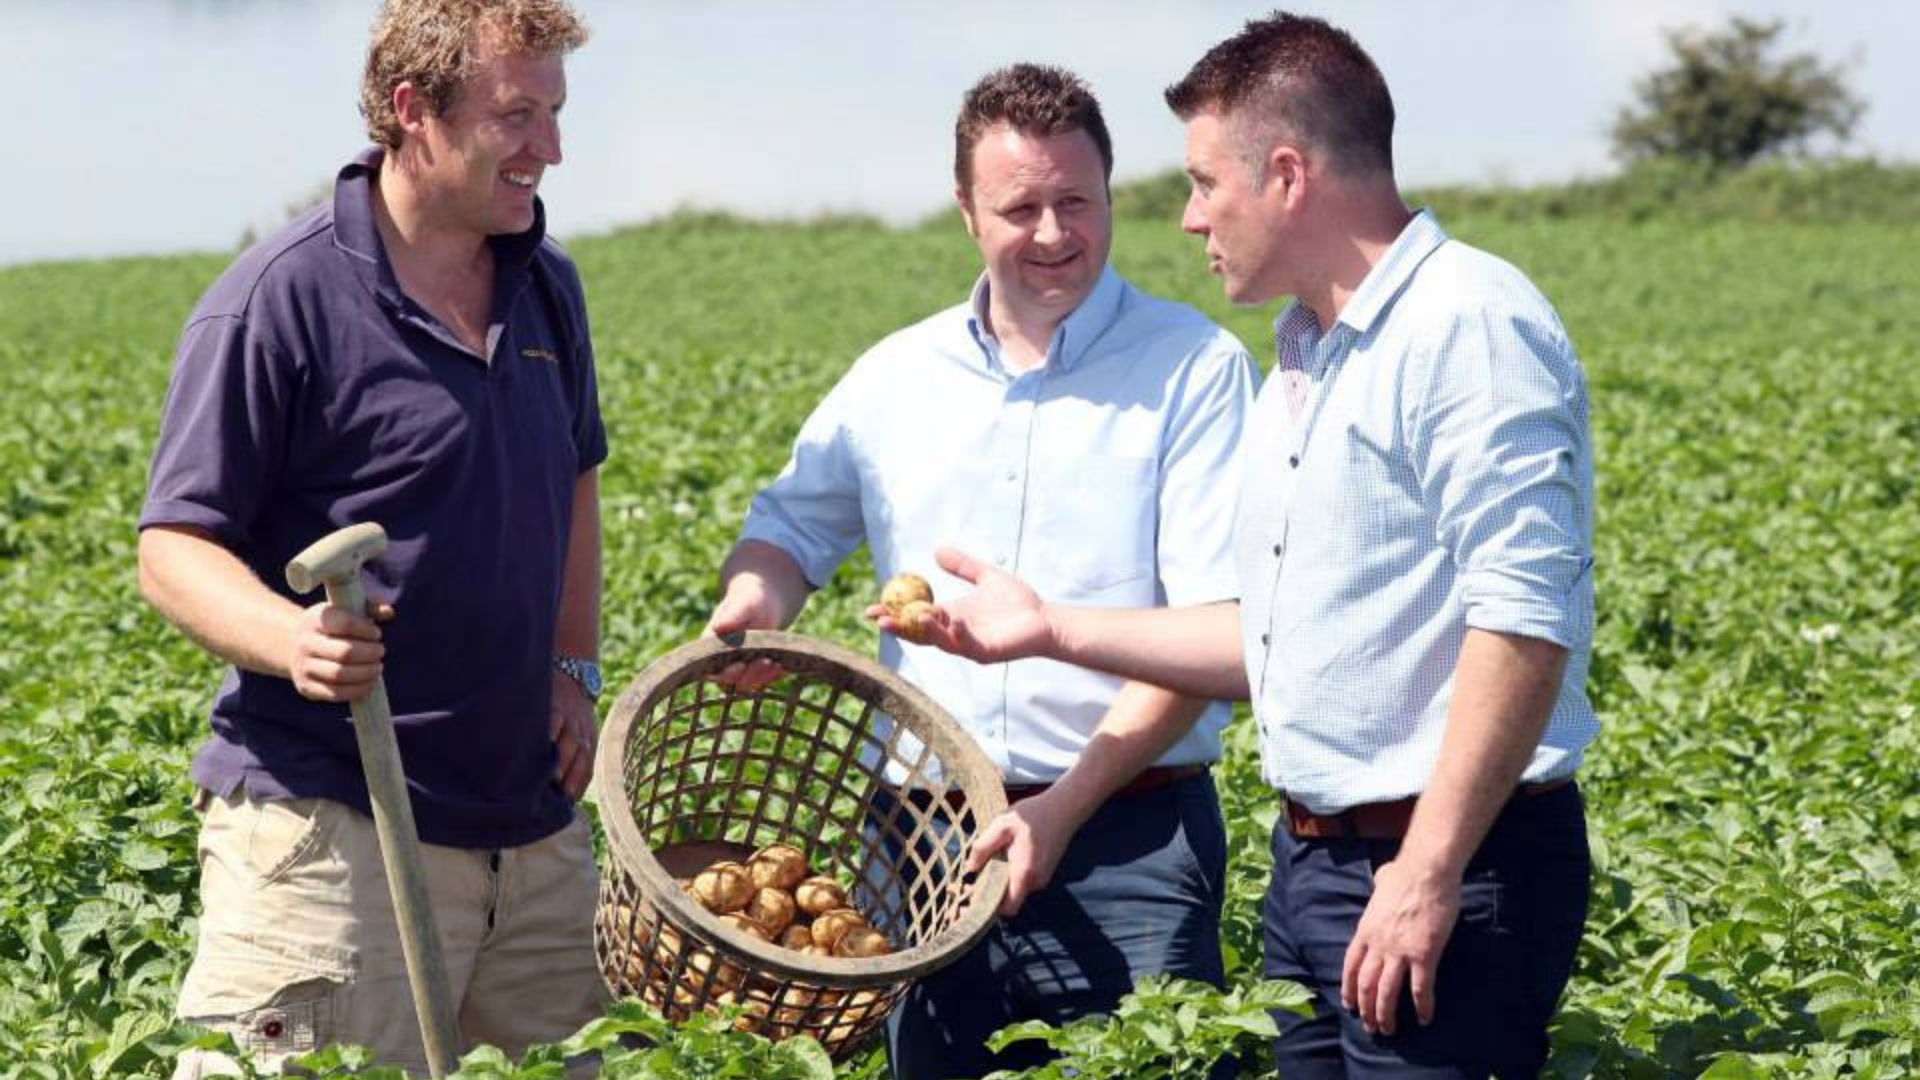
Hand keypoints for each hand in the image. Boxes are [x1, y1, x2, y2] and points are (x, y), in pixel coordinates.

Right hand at [286, 600, 391, 702]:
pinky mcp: (307, 687)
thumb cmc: (331, 628)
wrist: (295, 647)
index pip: (344, 624)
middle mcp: (305, 643)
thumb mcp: (344, 612)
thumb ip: (368, 608)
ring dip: (366, 673)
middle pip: (344, 652)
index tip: (377, 633)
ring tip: (377, 667)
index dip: (366, 630)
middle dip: (370, 653)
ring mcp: (303, 667)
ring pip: (339, 674)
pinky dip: (358, 690)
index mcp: (314, 620)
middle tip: (380, 651)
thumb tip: (389, 612)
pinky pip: (336, 693)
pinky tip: (370, 682)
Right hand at [550, 670, 596, 800]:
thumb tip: (561, 793)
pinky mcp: (556, 705)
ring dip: (562, 759)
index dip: (577, 788)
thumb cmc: (573, 714)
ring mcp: (570, 719)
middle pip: (580, 759)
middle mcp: (582, 733)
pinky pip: (555, 719)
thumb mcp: (581, 734)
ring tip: (552, 777)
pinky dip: (552, 730)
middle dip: (570, 779)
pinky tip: (544, 743)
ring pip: (569, 741)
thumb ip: (573, 759)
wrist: (575, 675)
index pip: (586, 770)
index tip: (565, 806)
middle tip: (557, 798)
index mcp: (588, 743)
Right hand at [705, 575, 786, 690]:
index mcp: (712, 645)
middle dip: (749, 675)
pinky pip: (762, 679)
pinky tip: (783, 668)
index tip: (741, 665)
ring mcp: (739, 666)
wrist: (765, 602)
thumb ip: (732, 616)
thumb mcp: (743, 604)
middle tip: (767, 662)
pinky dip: (773, 677)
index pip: (714, 667)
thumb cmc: (750, 598)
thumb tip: (718, 626)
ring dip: (762, 678)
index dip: (726, 672)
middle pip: (732, 679)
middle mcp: (723, 659)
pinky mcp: (755, 669)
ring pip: (747, 682)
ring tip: (776, 665)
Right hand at [867, 547, 1052, 662]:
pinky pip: (967, 644)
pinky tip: (953, 619)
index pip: (914, 618)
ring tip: (914, 614)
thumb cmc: (1019, 603)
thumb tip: (937, 551)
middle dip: (898, 627)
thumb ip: (963, 566)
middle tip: (879, 618)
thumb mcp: (985, 577)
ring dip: (925, 630)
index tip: (871, 607)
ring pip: (939, 641)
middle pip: (918, 634)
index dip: (893, 614)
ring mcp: (968, 646)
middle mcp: (954, 634)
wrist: (1046, 620)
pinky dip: (958, 633)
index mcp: (950, 618)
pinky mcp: (986, 652)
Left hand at [964, 790, 1077, 916]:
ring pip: (1016, 887)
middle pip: (1010, 898)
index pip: (1007, 909)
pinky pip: (1024, 879)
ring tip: (994, 856)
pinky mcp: (1045, 870)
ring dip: (1003, 877)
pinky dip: (1013, 871)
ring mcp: (1043, 877)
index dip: (989, 907)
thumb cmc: (1032, 815)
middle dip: (992, 889)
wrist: (1063, 808)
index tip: (973, 894)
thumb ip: (983, 848)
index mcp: (1024, 874)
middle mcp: (1036, 881)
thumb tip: (970, 868)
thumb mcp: (1001, 826)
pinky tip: (1008, 852)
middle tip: (977, 870)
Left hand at [1340, 857, 1460, 1034]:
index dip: (1348, 988)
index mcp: (1365, 930)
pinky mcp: (1424, 954)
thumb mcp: (1383, 880)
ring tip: (1388, 1031)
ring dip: (1386, 1014)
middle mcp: (1378, 944)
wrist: (1426, 871)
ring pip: (1386, 992)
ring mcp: (1399, 951)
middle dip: (1365, 1009)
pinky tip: (1425, 1019)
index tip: (1348, 1005)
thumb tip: (1383, 876)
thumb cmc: (1406, 872)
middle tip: (1370, 1028)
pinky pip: (1420, 988)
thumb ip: (1380, 885)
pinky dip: (1422, 1007)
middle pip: (1365, 984)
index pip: (1350, 966)